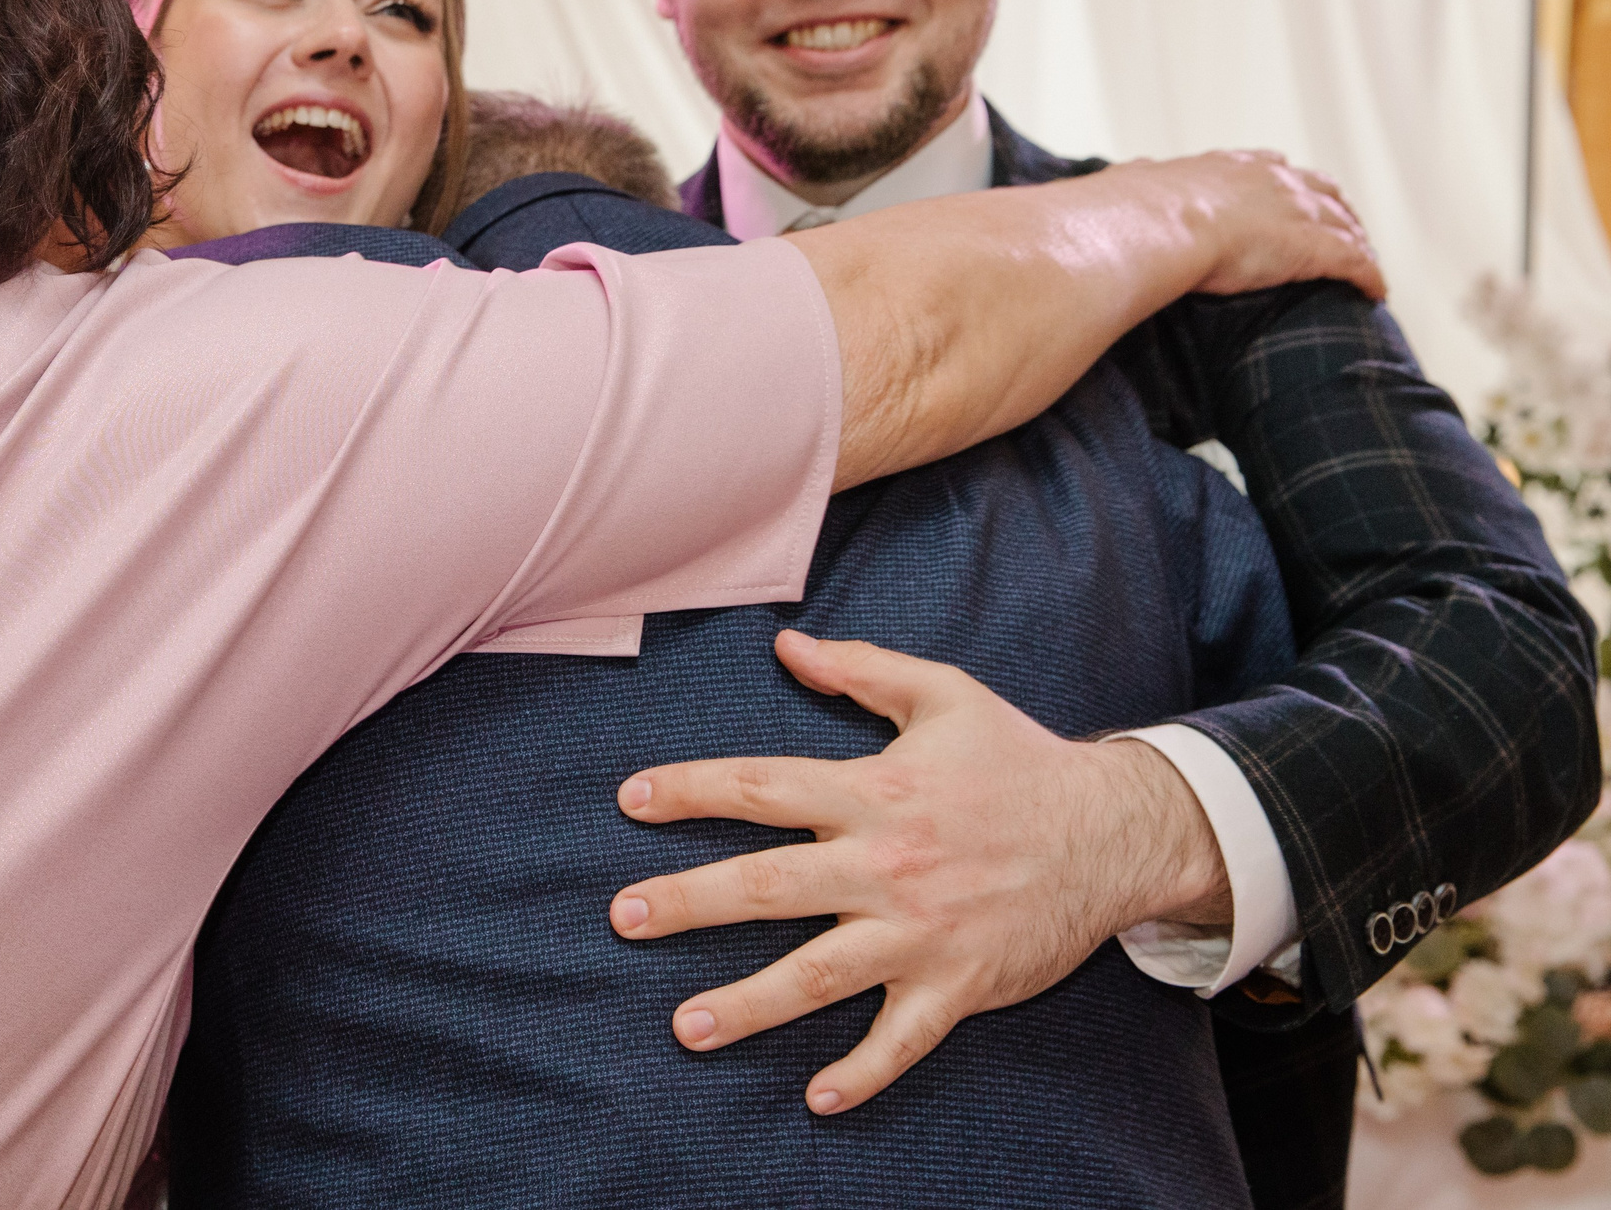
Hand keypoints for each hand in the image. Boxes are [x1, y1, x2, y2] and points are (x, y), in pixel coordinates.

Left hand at [606, 630, 1227, 1113]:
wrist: (1118, 831)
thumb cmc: (1021, 760)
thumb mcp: (945, 695)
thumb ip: (862, 669)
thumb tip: (787, 643)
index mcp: (876, 790)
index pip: (763, 787)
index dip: (692, 790)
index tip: (631, 800)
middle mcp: (889, 863)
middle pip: (770, 886)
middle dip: (689, 902)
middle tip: (624, 918)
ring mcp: (923, 931)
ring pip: (820, 975)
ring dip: (749, 1004)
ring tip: (685, 1028)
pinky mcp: (961, 983)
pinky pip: (904, 1038)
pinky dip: (863, 1071)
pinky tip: (817, 1098)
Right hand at [1139, 150, 1384, 302]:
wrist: (1152, 224)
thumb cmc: (1132, 210)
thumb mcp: (1131, 184)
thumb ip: (1134, 181)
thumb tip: (1121, 177)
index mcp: (1227, 168)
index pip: (1270, 167)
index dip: (1285, 182)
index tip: (1290, 191)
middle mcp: (1271, 181)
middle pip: (1320, 190)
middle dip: (1334, 208)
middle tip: (1341, 228)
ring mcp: (1296, 212)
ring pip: (1345, 223)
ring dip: (1357, 241)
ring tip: (1363, 261)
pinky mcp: (1314, 247)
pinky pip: (1355, 262)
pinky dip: (1368, 275)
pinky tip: (1376, 291)